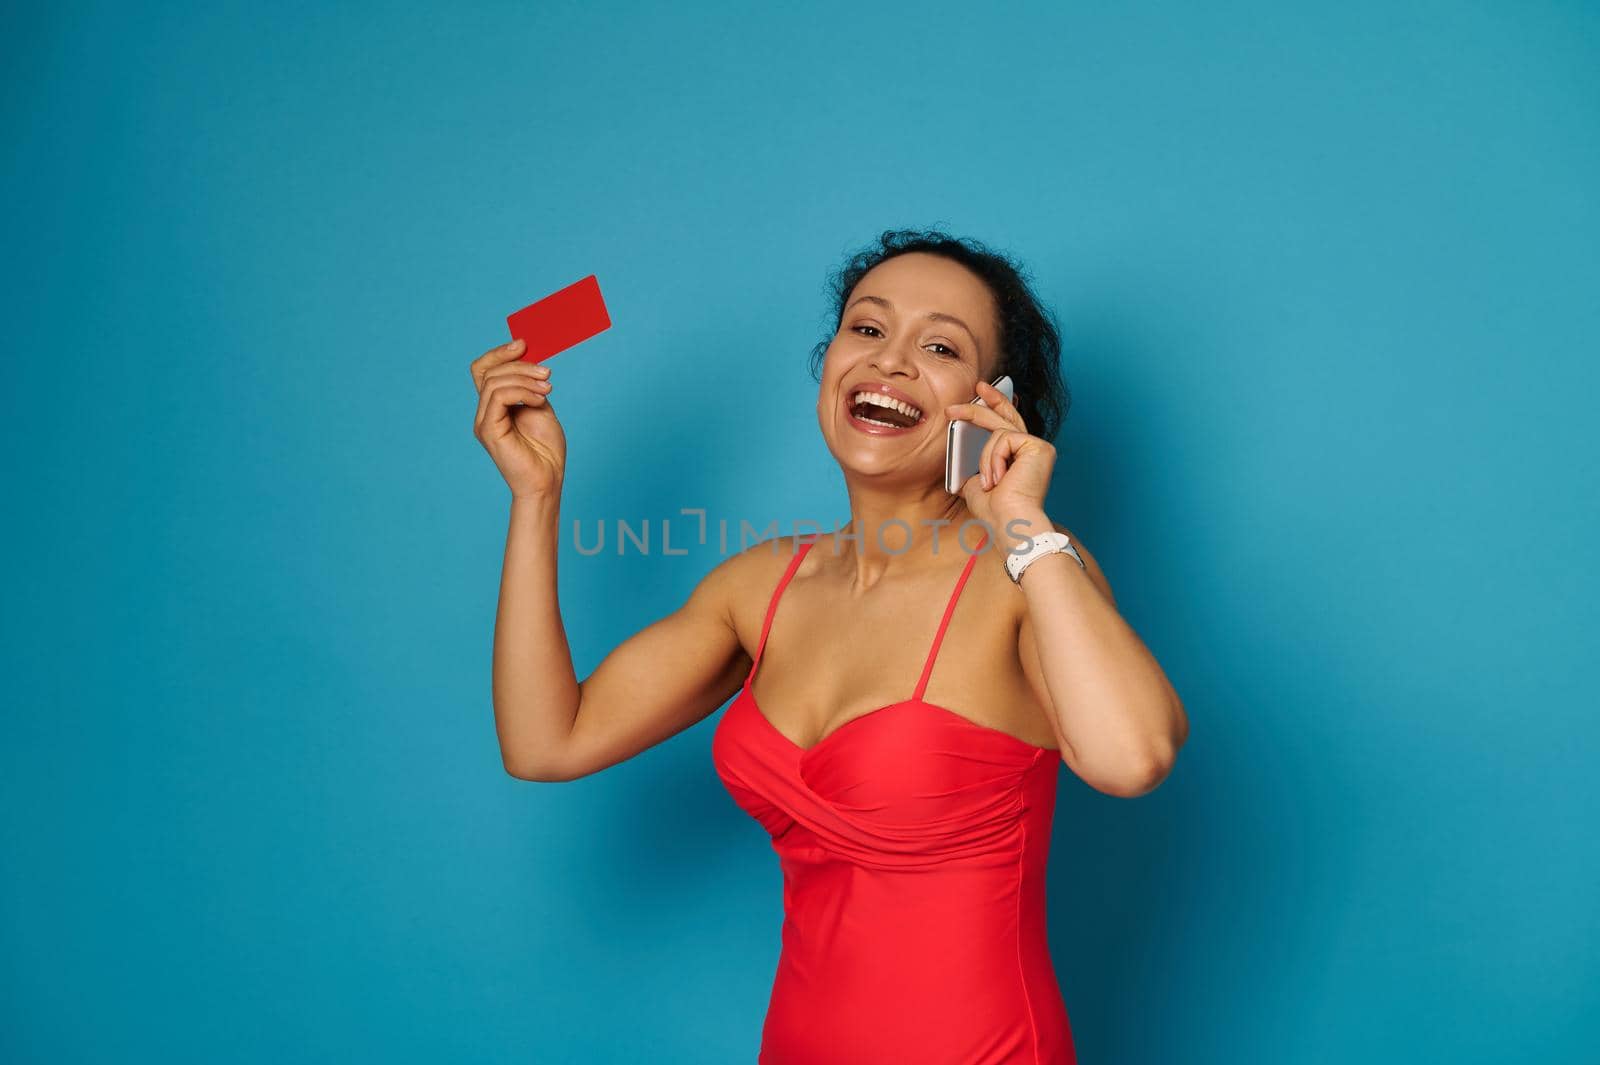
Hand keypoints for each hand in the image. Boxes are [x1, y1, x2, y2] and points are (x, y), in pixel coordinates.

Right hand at [470, 338, 566, 499]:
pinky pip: (499, 397)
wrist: (547, 481)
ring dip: (525, 379)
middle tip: (547, 373)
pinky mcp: (489, 431)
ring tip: (548, 389)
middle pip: (490, 372)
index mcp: (495, 406)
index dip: (500, 352)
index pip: (484, 369)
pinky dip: (522, 392)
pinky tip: (540, 401)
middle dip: (520, 365)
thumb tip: (531, 361)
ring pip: (495, 382)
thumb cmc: (545, 451)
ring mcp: (484, 422)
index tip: (524, 343)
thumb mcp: (540, 408)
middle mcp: (484, 413)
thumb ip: (531, 386)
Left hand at [944, 379, 1055, 533]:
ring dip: (985, 458)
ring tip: (991, 483)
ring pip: (998, 430)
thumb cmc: (995, 510)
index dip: (996, 404)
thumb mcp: (976, 483)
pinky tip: (1000, 479)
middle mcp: (1033, 450)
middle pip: (1005, 416)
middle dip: (986, 401)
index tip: (982, 391)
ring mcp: (1038, 447)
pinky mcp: (1038, 447)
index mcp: (1020, 457)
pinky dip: (994, 459)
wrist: (1009, 522)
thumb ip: (974, 464)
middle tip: (974, 386)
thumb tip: (961, 453)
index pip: (1007, 424)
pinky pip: (1003, 438)